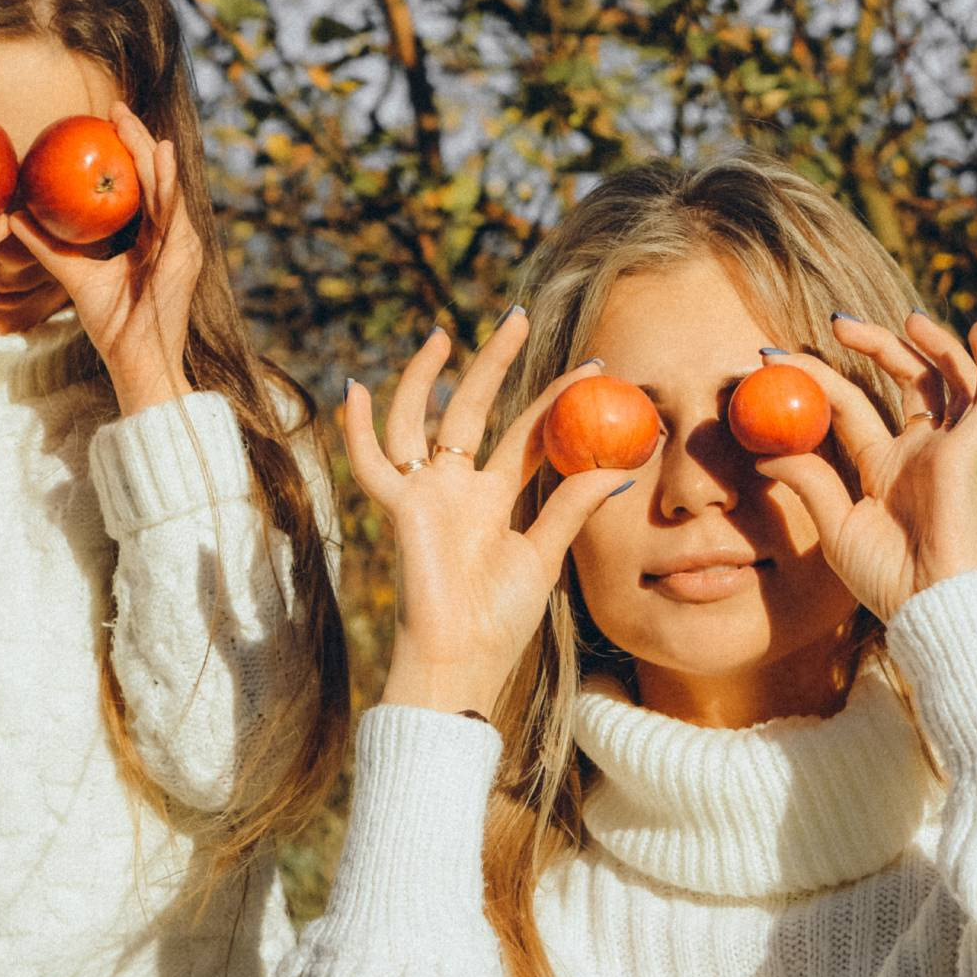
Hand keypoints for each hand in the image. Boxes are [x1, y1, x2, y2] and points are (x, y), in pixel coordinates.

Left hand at [6, 100, 197, 413]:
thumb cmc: (111, 325)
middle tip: (113, 107)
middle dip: (136, 140)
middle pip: (154, 179)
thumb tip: (12, 216)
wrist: (136, 360)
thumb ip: (49, 246)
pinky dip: (168, 180)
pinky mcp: (185, 255)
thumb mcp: (75, 276)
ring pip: (166, 186)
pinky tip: (159, 154)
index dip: (123, 154)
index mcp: (152, 240)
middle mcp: (171, 237)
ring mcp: (182, 245)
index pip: (139, 187)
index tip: (100, 124)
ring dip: (150, 151)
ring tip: (130, 120)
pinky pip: (175, 209)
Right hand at [345, 308, 657, 716]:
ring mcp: (426, 495)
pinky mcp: (402, 508)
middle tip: (518, 316)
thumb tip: (621, 466)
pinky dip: (358, 430)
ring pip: (421, 420)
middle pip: (475, 409)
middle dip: (495, 362)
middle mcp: (458, 488)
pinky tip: (355, 389)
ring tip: (445, 333)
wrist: (462, 660)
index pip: (529, 435)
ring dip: (427, 377)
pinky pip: (372, 464)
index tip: (594, 365)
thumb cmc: (499, 621)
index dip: (556, 400)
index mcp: (495, 498)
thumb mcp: (543, 556)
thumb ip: (571, 508)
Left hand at [751, 312, 976, 617]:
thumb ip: (807, 484)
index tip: (772, 354)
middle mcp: (917, 451)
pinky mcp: (968, 455)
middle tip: (836, 321)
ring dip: (930, 344)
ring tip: (905, 318)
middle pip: (901, 379)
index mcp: (882, 466)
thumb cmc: (885, 580)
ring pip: (945, 380)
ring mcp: (945, 450)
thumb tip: (764, 454)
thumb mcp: (835, 527)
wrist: (930, 608)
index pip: (848, 405)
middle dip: (874, 344)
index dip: (815, 376)